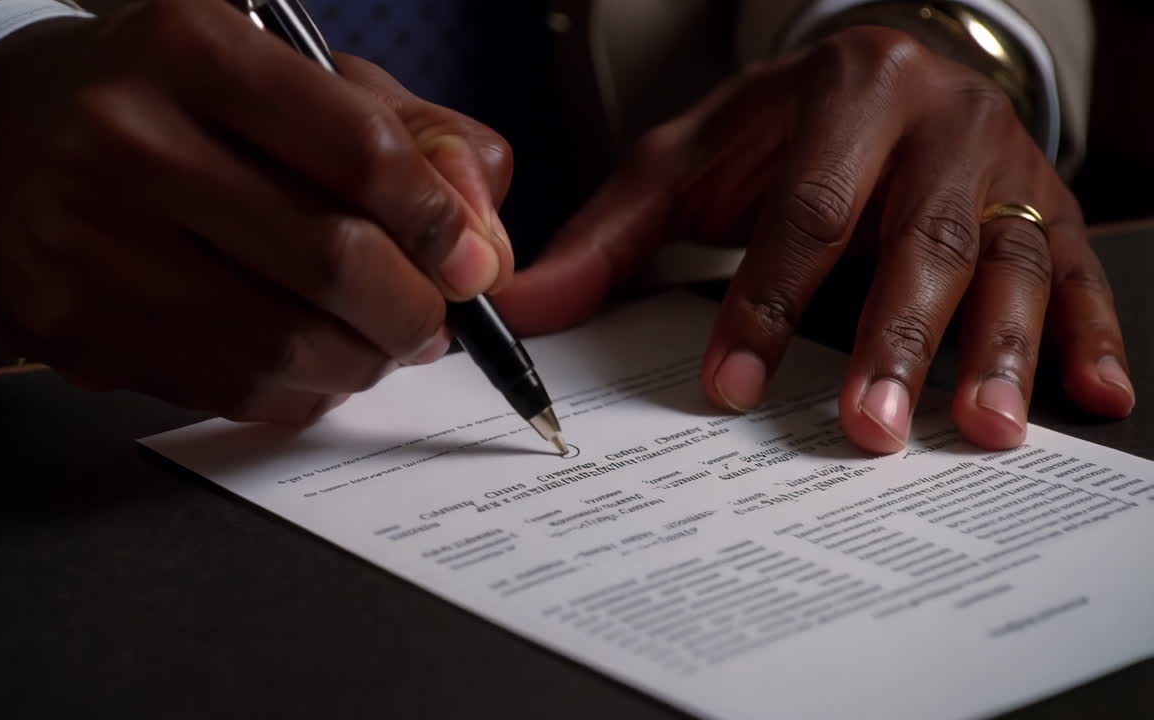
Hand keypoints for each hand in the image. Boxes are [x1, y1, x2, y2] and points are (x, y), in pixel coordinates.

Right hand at [0, 0, 512, 423]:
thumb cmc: (161, 102)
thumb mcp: (284, 73)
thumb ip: (406, 135)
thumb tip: (482, 234)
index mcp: (192, 51)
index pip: (361, 151)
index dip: (440, 221)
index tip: (469, 257)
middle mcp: (130, 142)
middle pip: (332, 261)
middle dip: (416, 310)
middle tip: (435, 318)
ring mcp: (92, 245)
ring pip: (286, 345)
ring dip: (366, 360)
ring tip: (381, 341)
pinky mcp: (78, 331)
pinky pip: (230, 390)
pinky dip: (301, 390)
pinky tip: (313, 362)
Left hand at [497, 27, 1133, 452]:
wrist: (888, 70)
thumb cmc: (782, 127)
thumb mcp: (689, 157)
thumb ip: (611, 234)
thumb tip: (523, 305)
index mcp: (849, 91)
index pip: (805, 209)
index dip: (767, 302)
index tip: (732, 386)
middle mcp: (941, 122)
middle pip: (921, 240)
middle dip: (895, 341)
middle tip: (866, 426)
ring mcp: (1006, 167)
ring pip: (1010, 262)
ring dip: (1001, 351)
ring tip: (984, 429)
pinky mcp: (1051, 207)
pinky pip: (1078, 274)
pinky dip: (1090, 337)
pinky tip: (1092, 397)